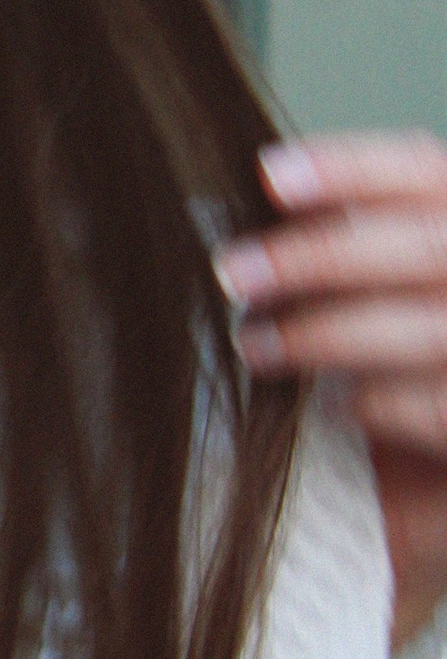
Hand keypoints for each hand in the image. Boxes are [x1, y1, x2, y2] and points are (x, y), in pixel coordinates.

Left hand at [213, 132, 446, 649]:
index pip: (427, 172)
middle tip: (232, 273)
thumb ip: (347, 246)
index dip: (354, 166)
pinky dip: (379, 404)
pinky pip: (440, 408)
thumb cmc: (403, 367)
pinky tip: (334, 410)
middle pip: (429, 246)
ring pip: (432, 330)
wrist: (432, 491)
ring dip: (330, 334)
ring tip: (255, 346)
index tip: (268, 176)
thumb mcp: (380, 291)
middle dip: (323, 256)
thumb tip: (257, 203)